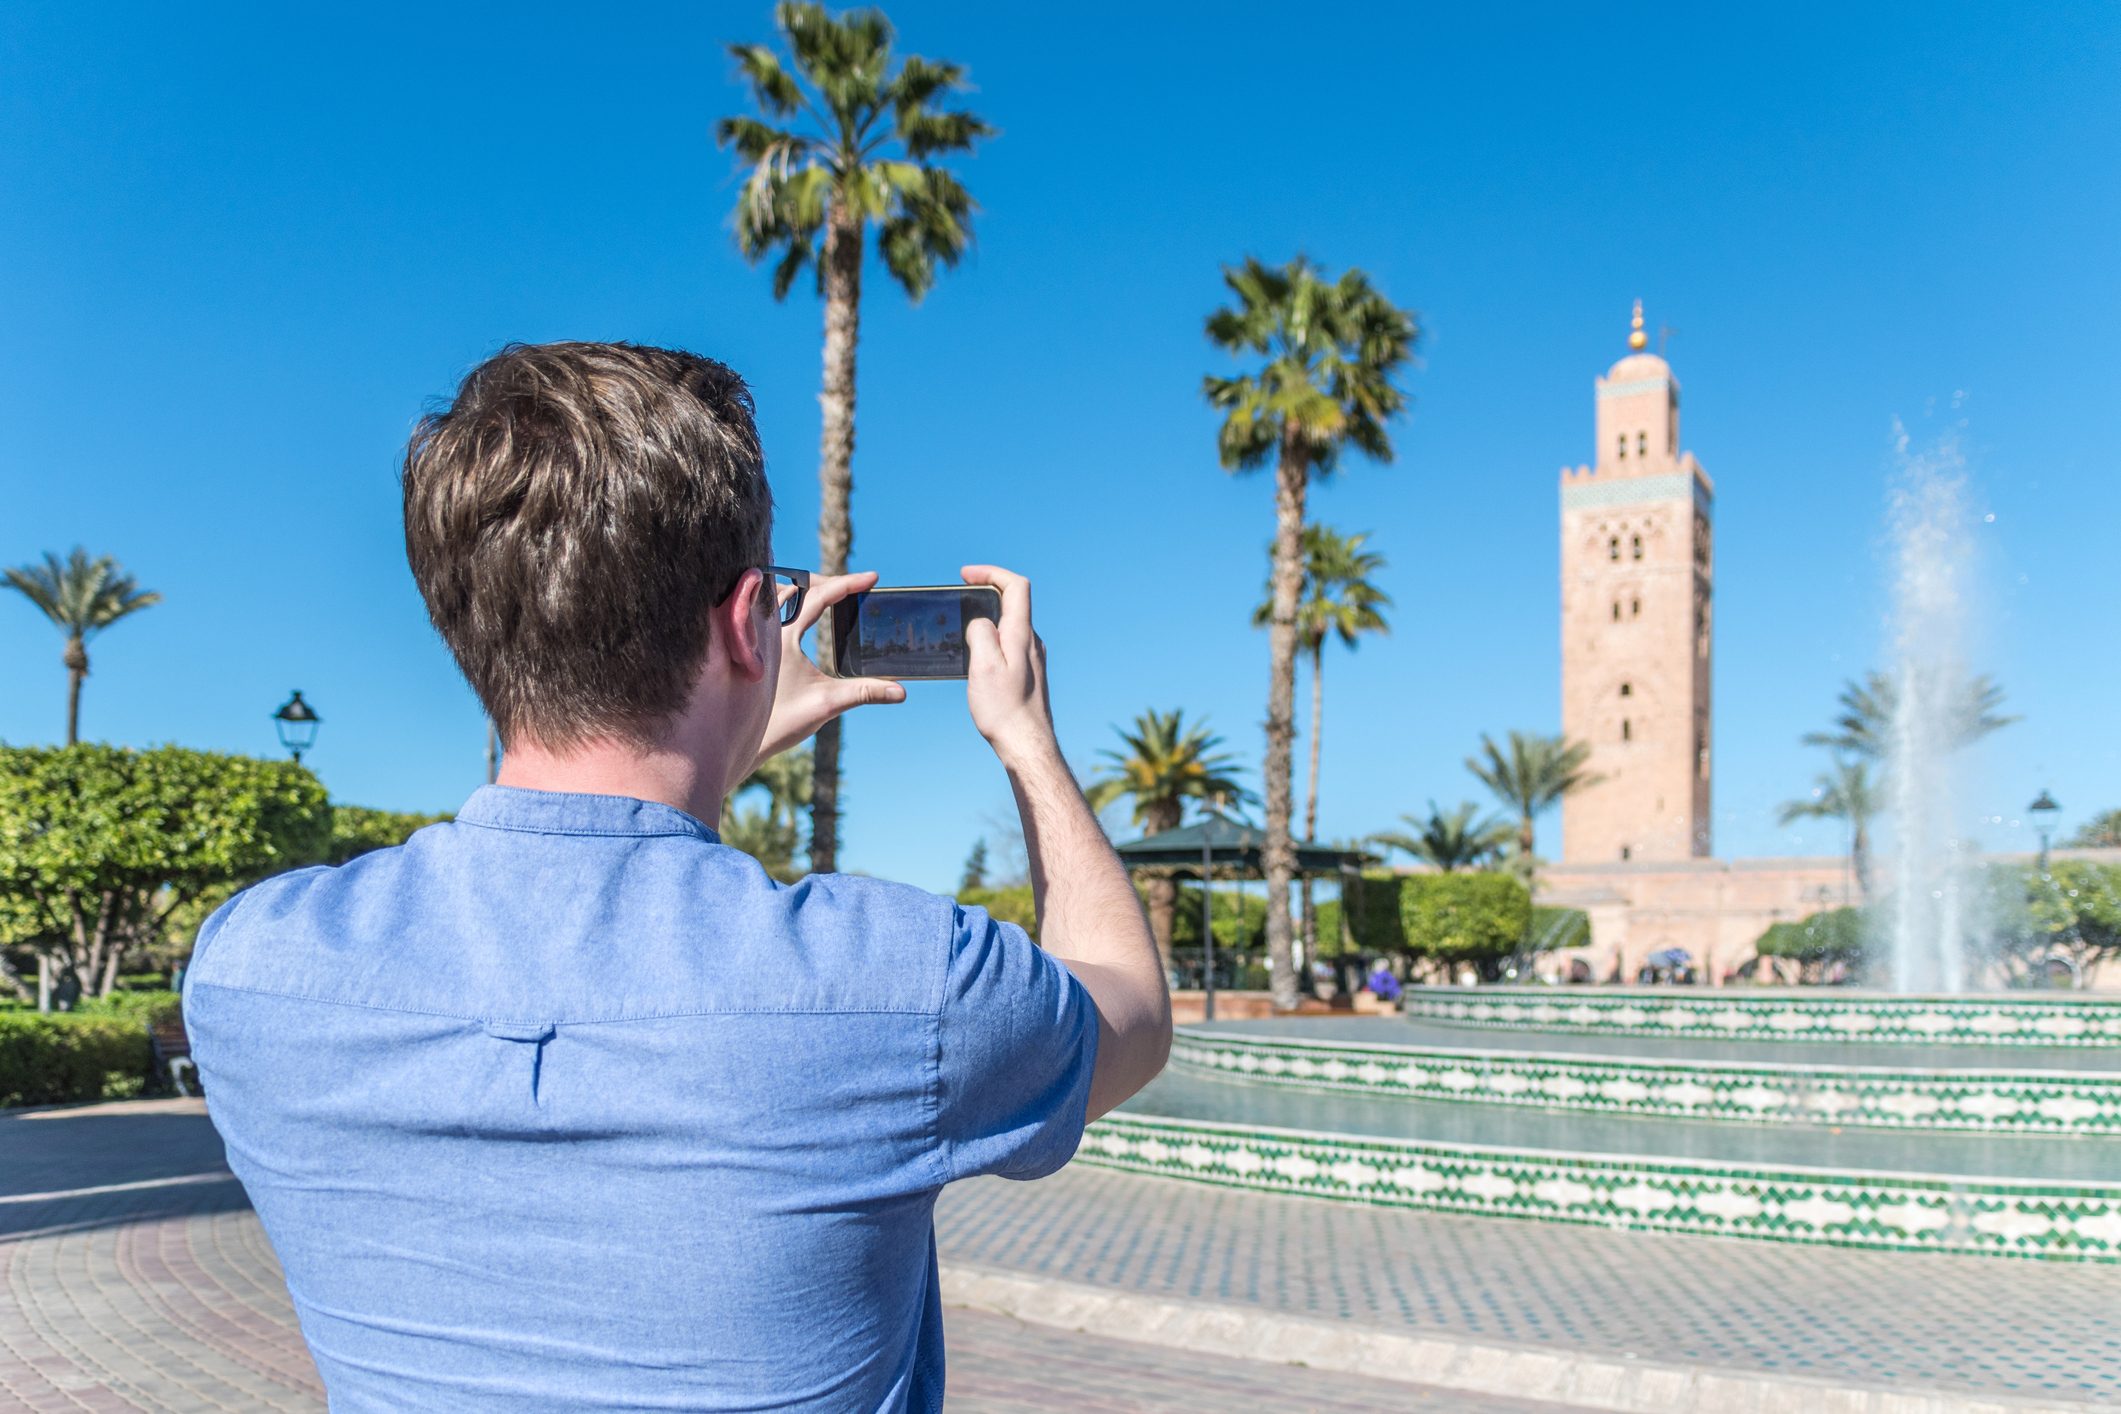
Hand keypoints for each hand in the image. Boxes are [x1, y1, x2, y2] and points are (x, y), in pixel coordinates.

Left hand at [752, 570, 905, 769]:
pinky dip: (788, 600)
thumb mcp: (827, 704)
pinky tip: (800, 612)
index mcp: (783, 636)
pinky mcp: (753, 645)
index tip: (872, 578)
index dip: (848, 584)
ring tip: (829, 591)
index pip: (818, 596)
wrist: (743, 739)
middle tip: (853, 585)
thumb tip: (901, 691)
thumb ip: (865, 692)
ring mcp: (756, 634)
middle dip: (827, 579)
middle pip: (798, 584)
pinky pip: (768, 607)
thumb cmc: (781, 722)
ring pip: (778, 592)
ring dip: (804, 586)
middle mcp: (765, 628)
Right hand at [961, 564, 1057, 767]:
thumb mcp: (983, 665)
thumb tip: (980, 622)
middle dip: (985, 591)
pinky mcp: (1028, 673)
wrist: (1027, 744)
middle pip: (1013, 601)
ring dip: (987, 617)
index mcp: (1021, 635)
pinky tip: (975, 657)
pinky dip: (992, 638)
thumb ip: (980, 633)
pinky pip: (1009, 644)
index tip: (966, 575)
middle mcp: (1031, 642)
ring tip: (961, 628)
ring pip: (1010, 625)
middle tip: (959, 596)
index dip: (991, 572)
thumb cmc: (1004, 709)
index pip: (1016, 586)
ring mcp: (1032, 658)